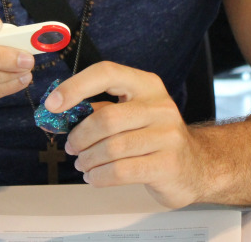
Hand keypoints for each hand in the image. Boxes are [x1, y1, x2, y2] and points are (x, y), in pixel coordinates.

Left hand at [44, 61, 206, 207]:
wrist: (197, 166)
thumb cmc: (154, 138)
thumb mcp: (133, 114)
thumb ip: (102, 110)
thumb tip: (62, 112)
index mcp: (147, 85)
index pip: (107, 73)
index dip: (75, 86)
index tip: (53, 104)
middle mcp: (160, 105)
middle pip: (106, 118)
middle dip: (80, 136)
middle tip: (71, 147)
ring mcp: (168, 135)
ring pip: (112, 148)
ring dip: (88, 160)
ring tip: (83, 164)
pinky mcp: (168, 164)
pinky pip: (121, 171)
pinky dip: (99, 177)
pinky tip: (94, 177)